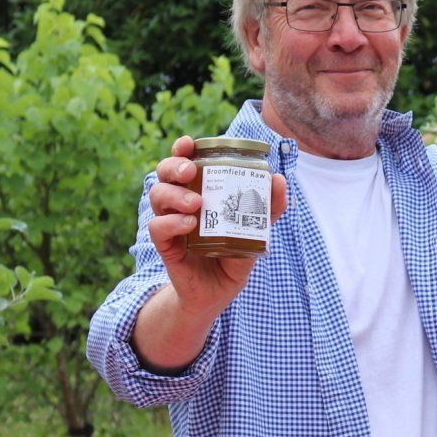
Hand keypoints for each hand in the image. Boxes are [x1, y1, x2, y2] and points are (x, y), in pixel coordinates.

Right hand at [147, 135, 288, 314]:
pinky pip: (157, 227)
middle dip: (174, 165)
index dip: (182, 149)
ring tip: (196, 203)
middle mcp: (179, 203)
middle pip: (164, 172)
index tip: (189, 143)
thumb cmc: (233, 254)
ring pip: (158, 195)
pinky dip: (172, 222)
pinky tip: (190, 224)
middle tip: (190, 171)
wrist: (219, 292)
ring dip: (175, 194)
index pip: (184, 162)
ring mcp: (171, 223)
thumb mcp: (256, 231)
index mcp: (198, 190)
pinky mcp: (166, 246)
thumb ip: (268, 208)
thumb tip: (279, 180)